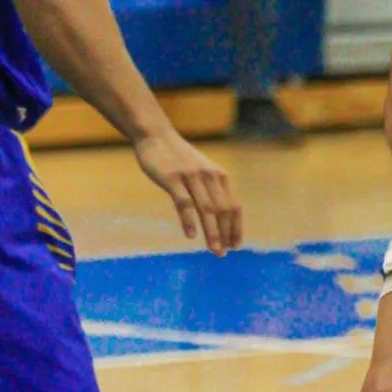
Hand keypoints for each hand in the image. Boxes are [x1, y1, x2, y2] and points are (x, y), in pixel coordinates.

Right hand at [133, 127, 240, 254]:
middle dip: (225, 234)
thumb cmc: (179, 158)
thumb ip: (211, 189)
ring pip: (207, 209)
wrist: (156, 136)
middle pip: (223, 211)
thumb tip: (219, 217)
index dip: (235, 228)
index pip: (233, 206)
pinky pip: (184, 203)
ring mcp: (191, 177)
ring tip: (215, 250)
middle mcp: (209, 176)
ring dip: (212, 232)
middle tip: (223, 254)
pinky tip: (191, 235)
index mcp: (219, 177)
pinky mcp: (172, 179)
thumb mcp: (201, 171)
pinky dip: (189, 221)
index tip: (235, 246)